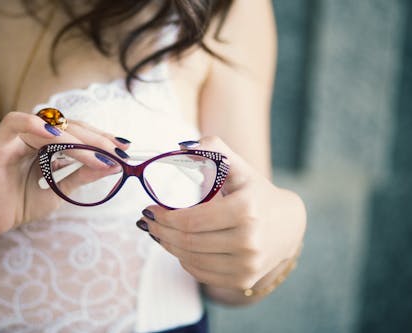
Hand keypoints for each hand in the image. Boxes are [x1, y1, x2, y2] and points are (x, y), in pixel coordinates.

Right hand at [0, 112, 129, 236]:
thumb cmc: (23, 201)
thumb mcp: (61, 188)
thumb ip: (83, 174)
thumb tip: (115, 165)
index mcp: (47, 141)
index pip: (79, 132)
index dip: (102, 138)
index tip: (125, 148)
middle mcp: (32, 134)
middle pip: (68, 126)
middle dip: (96, 139)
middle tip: (118, 152)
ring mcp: (14, 137)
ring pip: (49, 125)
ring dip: (77, 139)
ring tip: (99, 155)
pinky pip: (14, 124)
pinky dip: (35, 125)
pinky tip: (55, 136)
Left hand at [139, 136, 305, 297]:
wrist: (288, 225)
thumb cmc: (256, 192)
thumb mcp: (239, 167)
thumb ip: (214, 149)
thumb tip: (181, 147)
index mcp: (246, 210)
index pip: (191, 220)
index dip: (164, 217)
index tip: (149, 208)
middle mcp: (249, 241)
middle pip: (188, 242)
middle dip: (160, 231)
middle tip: (147, 221)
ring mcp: (247, 265)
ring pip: (191, 259)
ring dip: (168, 246)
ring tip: (158, 232)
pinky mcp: (243, 280)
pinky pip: (201, 273)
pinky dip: (184, 259)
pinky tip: (178, 247)